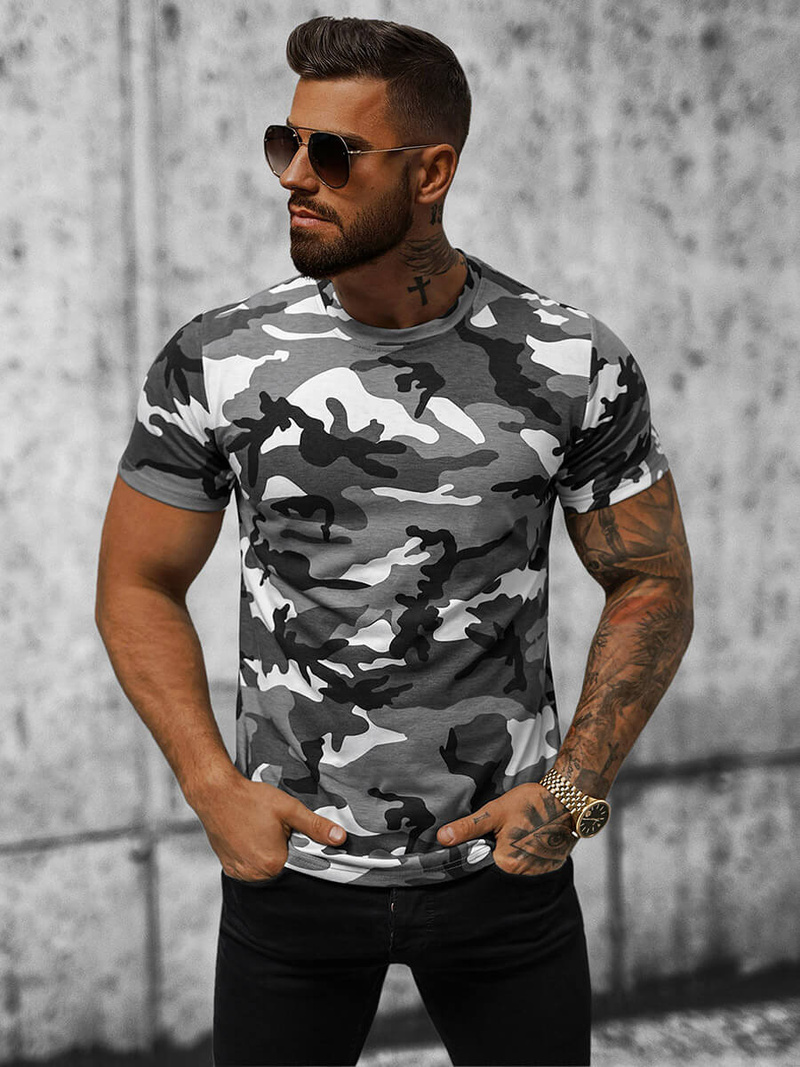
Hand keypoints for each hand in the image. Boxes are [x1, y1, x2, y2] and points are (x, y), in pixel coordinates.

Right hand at [189, 771, 347, 882]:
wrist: (215, 794)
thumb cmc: (251, 799)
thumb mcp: (288, 808)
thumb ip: (315, 826)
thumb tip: (340, 838)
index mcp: (274, 863)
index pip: (299, 864)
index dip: (299, 847)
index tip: (292, 833)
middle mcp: (256, 874)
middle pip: (282, 867)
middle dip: (283, 850)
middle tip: (274, 828)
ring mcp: (240, 873)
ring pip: (265, 868)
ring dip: (267, 854)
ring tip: (260, 830)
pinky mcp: (229, 868)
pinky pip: (249, 868)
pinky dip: (253, 856)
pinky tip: (249, 836)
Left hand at [437, 783, 576, 875]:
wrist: (568, 799)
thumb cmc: (531, 804)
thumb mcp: (495, 812)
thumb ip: (468, 828)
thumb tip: (443, 838)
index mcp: (507, 864)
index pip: (482, 867)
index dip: (478, 853)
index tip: (483, 839)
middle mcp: (524, 874)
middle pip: (499, 868)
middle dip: (496, 852)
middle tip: (504, 831)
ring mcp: (541, 872)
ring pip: (516, 867)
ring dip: (513, 854)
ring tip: (519, 832)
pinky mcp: (552, 866)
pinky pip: (532, 865)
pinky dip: (529, 854)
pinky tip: (531, 837)